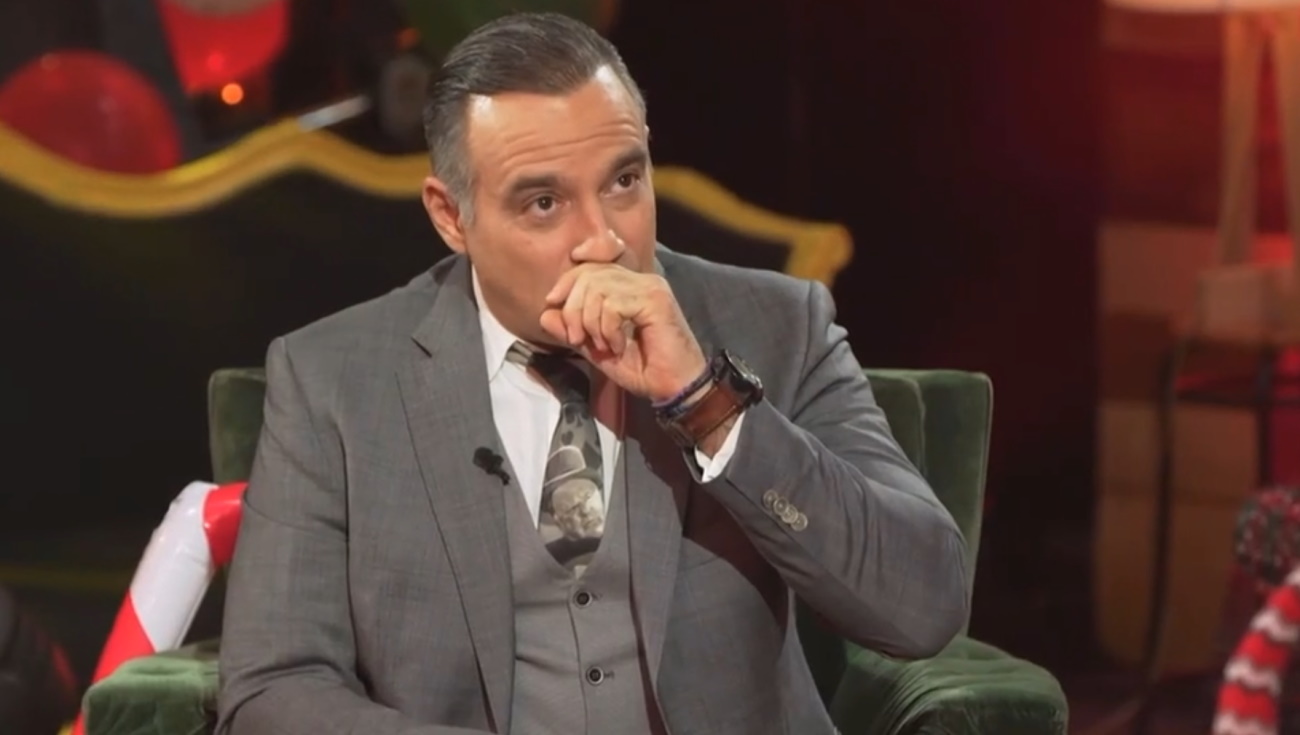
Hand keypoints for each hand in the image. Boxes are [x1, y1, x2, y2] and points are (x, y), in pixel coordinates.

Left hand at [541, 264, 706, 401]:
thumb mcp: (597, 350)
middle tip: (577, 338)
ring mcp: (650, 287)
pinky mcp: (655, 300)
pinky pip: (613, 304)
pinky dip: (607, 329)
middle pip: (589, 274)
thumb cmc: (643, 369)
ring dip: (590, 322)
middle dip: (573, 308)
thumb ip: (573, 330)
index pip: (590, 268)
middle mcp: (641, 280)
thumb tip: (545, 313)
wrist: (673, 387)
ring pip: (598, 288)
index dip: (567, 282)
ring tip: (602, 345)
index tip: (552, 303)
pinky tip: (618, 346)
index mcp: (629, 286)